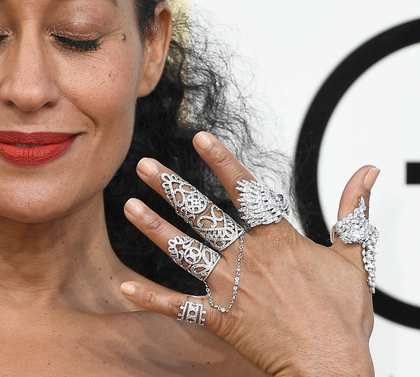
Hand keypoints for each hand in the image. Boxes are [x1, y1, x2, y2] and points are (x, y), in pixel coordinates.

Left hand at [120, 131, 376, 375]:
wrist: (331, 365)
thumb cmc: (343, 318)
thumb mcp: (354, 257)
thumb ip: (352, 211)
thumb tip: (367, 172)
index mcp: (277, 240)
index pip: (245, 190)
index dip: (222, 161)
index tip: (199, 138)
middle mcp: (247, 258)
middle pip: (202, 214)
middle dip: (171, 187)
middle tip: (144, 166)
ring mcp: (229, 287)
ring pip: (184, 250)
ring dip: (154, 228)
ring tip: (129, 207)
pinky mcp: (219, 317)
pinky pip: (178, 307)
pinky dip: (152, 299)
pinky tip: (125, 288)